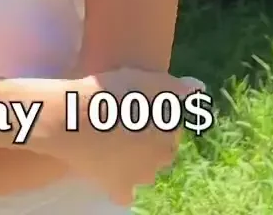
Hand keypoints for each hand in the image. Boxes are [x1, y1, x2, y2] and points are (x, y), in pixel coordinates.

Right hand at [49, 69, 204, 203]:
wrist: (75, 118)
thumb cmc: (111, 94)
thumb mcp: (146, 80)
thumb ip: (174, 86)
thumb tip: (197, 88)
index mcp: (170, 133)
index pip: (172, 130)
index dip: (158, 119)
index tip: (141, 110)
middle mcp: (160, 160)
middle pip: (160, 153)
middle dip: (150, 143)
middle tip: (128, 126)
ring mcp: (139, 177)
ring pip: (145, 172)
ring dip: (137, 163)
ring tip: (117, 145)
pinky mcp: (117, 188)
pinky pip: (125, 194)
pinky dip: (120, 185)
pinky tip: (110, 171)